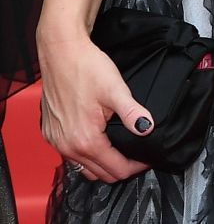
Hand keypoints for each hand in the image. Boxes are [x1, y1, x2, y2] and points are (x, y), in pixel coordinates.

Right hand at [38, 31, 152, 182]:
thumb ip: (132, 113)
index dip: (136, 166)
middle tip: (138, 156)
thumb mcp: (115, 90)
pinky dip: (88, 155)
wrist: (61, 53)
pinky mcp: (51, 133)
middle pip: (100, 174)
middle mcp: (67, 146)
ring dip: (104, 164)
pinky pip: (71, 155)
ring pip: (84, 167)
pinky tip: (100, 141)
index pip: (115, 169)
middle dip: (121, 168)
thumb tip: (147, 128)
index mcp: (85, 140)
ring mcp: (57, 141)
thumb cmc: (86, 68)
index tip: (148, 158)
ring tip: (122, 150)